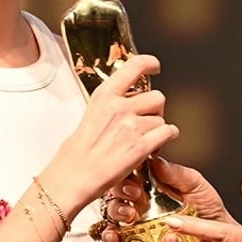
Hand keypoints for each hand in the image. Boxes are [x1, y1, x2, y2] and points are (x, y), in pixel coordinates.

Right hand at [46, 55, 178, 212]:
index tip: (154, 66)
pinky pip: (168, 132)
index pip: (133, 66)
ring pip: (162, 118)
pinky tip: (156, 144)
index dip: (149, 63)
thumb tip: (128, 102)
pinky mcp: (141, 146)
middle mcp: (119, 107)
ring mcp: (131, 126)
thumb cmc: (76, 154)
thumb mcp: (89, 116)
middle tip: (147, 121)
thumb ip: (111, 106)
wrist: (72, 178)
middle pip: (157, 96)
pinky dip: (166, 138)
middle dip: (156, 109)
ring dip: (158, 128)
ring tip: (146, 139)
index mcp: (104, 96)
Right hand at [100, 156, 234, 241]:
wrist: (220, 241)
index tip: (136, 182)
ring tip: (129, 217)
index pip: (127, 177)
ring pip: (110, 219)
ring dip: (115, 215)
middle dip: (118, 195)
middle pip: (113, 197)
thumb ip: (176, 173)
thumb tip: (154, 158)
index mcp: (150, 189)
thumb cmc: (208, 210)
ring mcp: (134, 229)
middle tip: (133, 196)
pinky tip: (120, 237)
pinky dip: (112, 238)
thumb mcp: (196, 186)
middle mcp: (138, 207)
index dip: (126, 176)